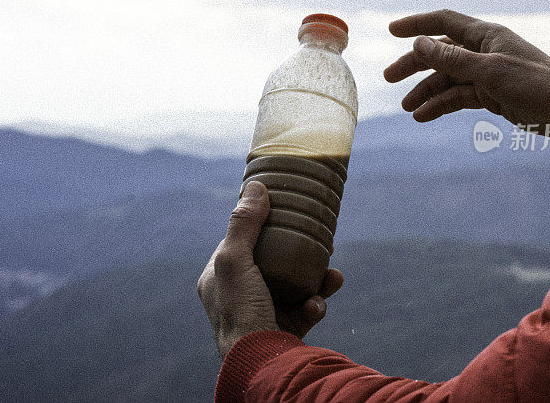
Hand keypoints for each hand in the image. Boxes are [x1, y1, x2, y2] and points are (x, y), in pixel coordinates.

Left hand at [197, 181, 343, 358]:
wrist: (260, 363)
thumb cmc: (242, 311)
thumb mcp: (235, 260)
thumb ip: (243, 224)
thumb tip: (255, 186)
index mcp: (218, 278)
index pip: (241, 242)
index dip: (265, 226)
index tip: (289, 214)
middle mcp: (238, 295)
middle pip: (274, 262)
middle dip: (302, 253)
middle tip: (324, 244)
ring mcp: (261, 313)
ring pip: (295, 285)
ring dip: (316, 279)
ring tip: (331, 275)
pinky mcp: (283, 330)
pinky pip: (304, 309)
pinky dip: (315, 304)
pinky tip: (316, 305)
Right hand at [384, 9, 549, 142]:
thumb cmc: (538, 86)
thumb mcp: (490, 72)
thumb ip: (452, 59)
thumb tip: (419, 44)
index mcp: (486, 36)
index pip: (445, 22)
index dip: (417, 24)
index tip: (391, 30)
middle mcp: (484, 52)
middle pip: (440, 53)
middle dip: (414, 65)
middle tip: (389, 78)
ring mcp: (487, 74)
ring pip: (448, 79)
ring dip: (427, 91)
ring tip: (407, 107)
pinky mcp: (493, 96)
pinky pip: (459, 97)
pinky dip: (442, 105)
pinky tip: (424, 116)